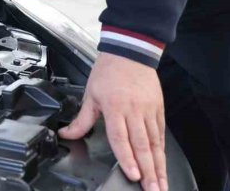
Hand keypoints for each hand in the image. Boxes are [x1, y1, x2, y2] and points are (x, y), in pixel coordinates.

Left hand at [59, 53, 166, 190]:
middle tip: (153, 190)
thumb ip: (81, 119)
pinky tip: (163, 167)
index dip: (127, 158)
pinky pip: (160, 135)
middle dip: (149, 172)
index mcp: (115, 107)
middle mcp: (134, 111)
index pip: (121, 138)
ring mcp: (149, 111)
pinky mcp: (158, 109)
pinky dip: (162, 152)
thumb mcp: (90, 94)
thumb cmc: (109, 71)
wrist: (130, 51)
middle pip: (142, 146)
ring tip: (161, 185)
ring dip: (158, 167)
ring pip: (155, 144)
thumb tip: (66, 135)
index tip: (134, 175)